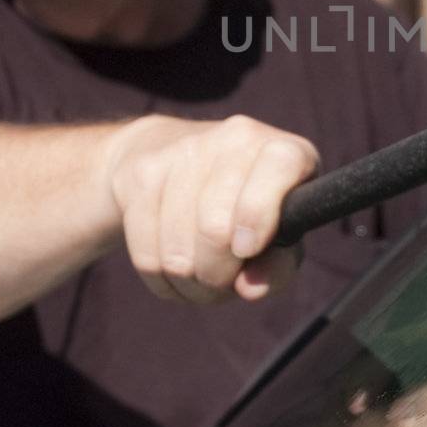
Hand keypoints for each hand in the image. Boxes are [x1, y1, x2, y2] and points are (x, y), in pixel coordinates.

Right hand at [105, 114, 317, 303]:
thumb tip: (250, 288)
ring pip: (177, 252)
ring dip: (189, 283)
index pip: (281, 164)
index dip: (260, 214)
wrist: (170, 152)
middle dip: (218, 274)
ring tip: (199, 274)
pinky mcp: (143, 171)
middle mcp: (236, 138)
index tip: (247, 250)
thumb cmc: (243, 211)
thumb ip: (278, 267)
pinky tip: (172, 268)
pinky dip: (160, 279)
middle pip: (215, 227)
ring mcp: (185, 149)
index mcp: (284, 151)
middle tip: (223, 277)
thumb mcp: (278, 238)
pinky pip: (146, 254)